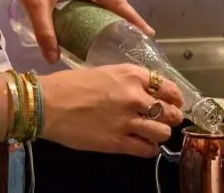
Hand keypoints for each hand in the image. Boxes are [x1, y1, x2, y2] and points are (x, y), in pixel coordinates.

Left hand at [0, 0, 153, 63]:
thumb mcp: (35, 4)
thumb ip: (45, 32)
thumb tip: (52, 59)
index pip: (116, 1)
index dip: (132, 17)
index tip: (148, 30)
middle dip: (119, 15)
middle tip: (126, 35)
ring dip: (103, 7)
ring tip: (106, 27)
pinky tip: (85, 11)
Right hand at [39, 64, 184, 157]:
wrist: (48, 104)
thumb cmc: (71, 85)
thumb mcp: (106, 72)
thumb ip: (128, 82)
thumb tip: (144, 93)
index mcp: (133, 75)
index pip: (169, 88)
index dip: (175, 98)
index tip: (175, 102)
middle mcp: (135, 97)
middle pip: (170, 111)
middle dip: (171, 117)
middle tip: (166, 120)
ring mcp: (128, 121)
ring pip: (163, 132)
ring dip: (161, 134)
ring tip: (154, 134)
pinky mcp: (117, 143)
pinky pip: (147, 150)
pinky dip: (150, 149)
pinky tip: (145, 146)